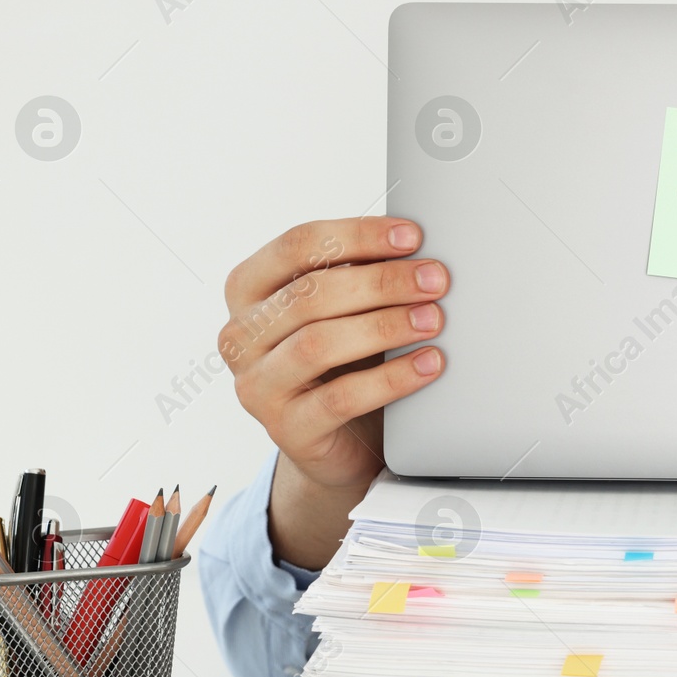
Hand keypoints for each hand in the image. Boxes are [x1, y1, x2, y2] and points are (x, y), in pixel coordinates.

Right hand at [218, 217, 447, 563]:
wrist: (340, 441)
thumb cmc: (343, 361)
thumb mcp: (343, 309)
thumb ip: (359, 273)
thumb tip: (416, 244)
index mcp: (248, 289)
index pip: (298, 246)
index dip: (358, 235)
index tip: (412, 237)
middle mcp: (241, 335)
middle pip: (311, 294)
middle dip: (382, 282)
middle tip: (435, 281)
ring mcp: (256, 385)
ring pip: (318, 344)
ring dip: (385, 326)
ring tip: (434, 319)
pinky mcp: (286, 429)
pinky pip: (341, 398)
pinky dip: (392, 378)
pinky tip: (429, 364)